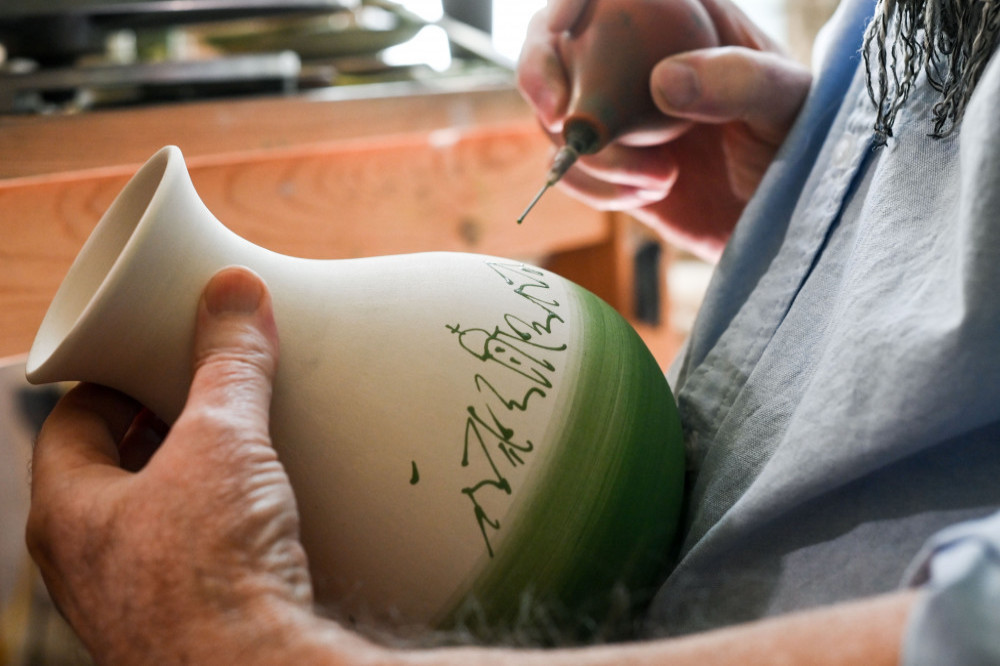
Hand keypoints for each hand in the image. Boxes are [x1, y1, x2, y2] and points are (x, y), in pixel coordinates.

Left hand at [25, 267, 322, 663]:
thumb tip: (233, 293)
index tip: (161, 357)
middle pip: (115, 467)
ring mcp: (132, 599)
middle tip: (212, 395)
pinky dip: (219, 526)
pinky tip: (261, 517)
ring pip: (155, 516)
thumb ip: (228, 365)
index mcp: (69, 509)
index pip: (74, 419)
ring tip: (246, 449)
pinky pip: (191, 558)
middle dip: (163, 427)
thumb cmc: (208, 569)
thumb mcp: (221, 442)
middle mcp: (87, 560)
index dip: (117, 379)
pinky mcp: (181, 624)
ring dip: (194, 480)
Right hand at [517, 0, 811, 260]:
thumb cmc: (800, 149)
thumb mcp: (789, 105)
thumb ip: (741, 82)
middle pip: (554, 44)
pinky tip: (649, 191)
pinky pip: (571, 171)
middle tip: (563, 116)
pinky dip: (596, 187)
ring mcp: (616, 113)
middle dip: (542, 76)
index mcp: (677, 16)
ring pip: (555, 115)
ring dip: (591, 154)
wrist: (785, 222)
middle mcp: (636, 58)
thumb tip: (664, 80)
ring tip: (660, 177)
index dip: (564, 7)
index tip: (562, 36)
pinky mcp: (608, 166)